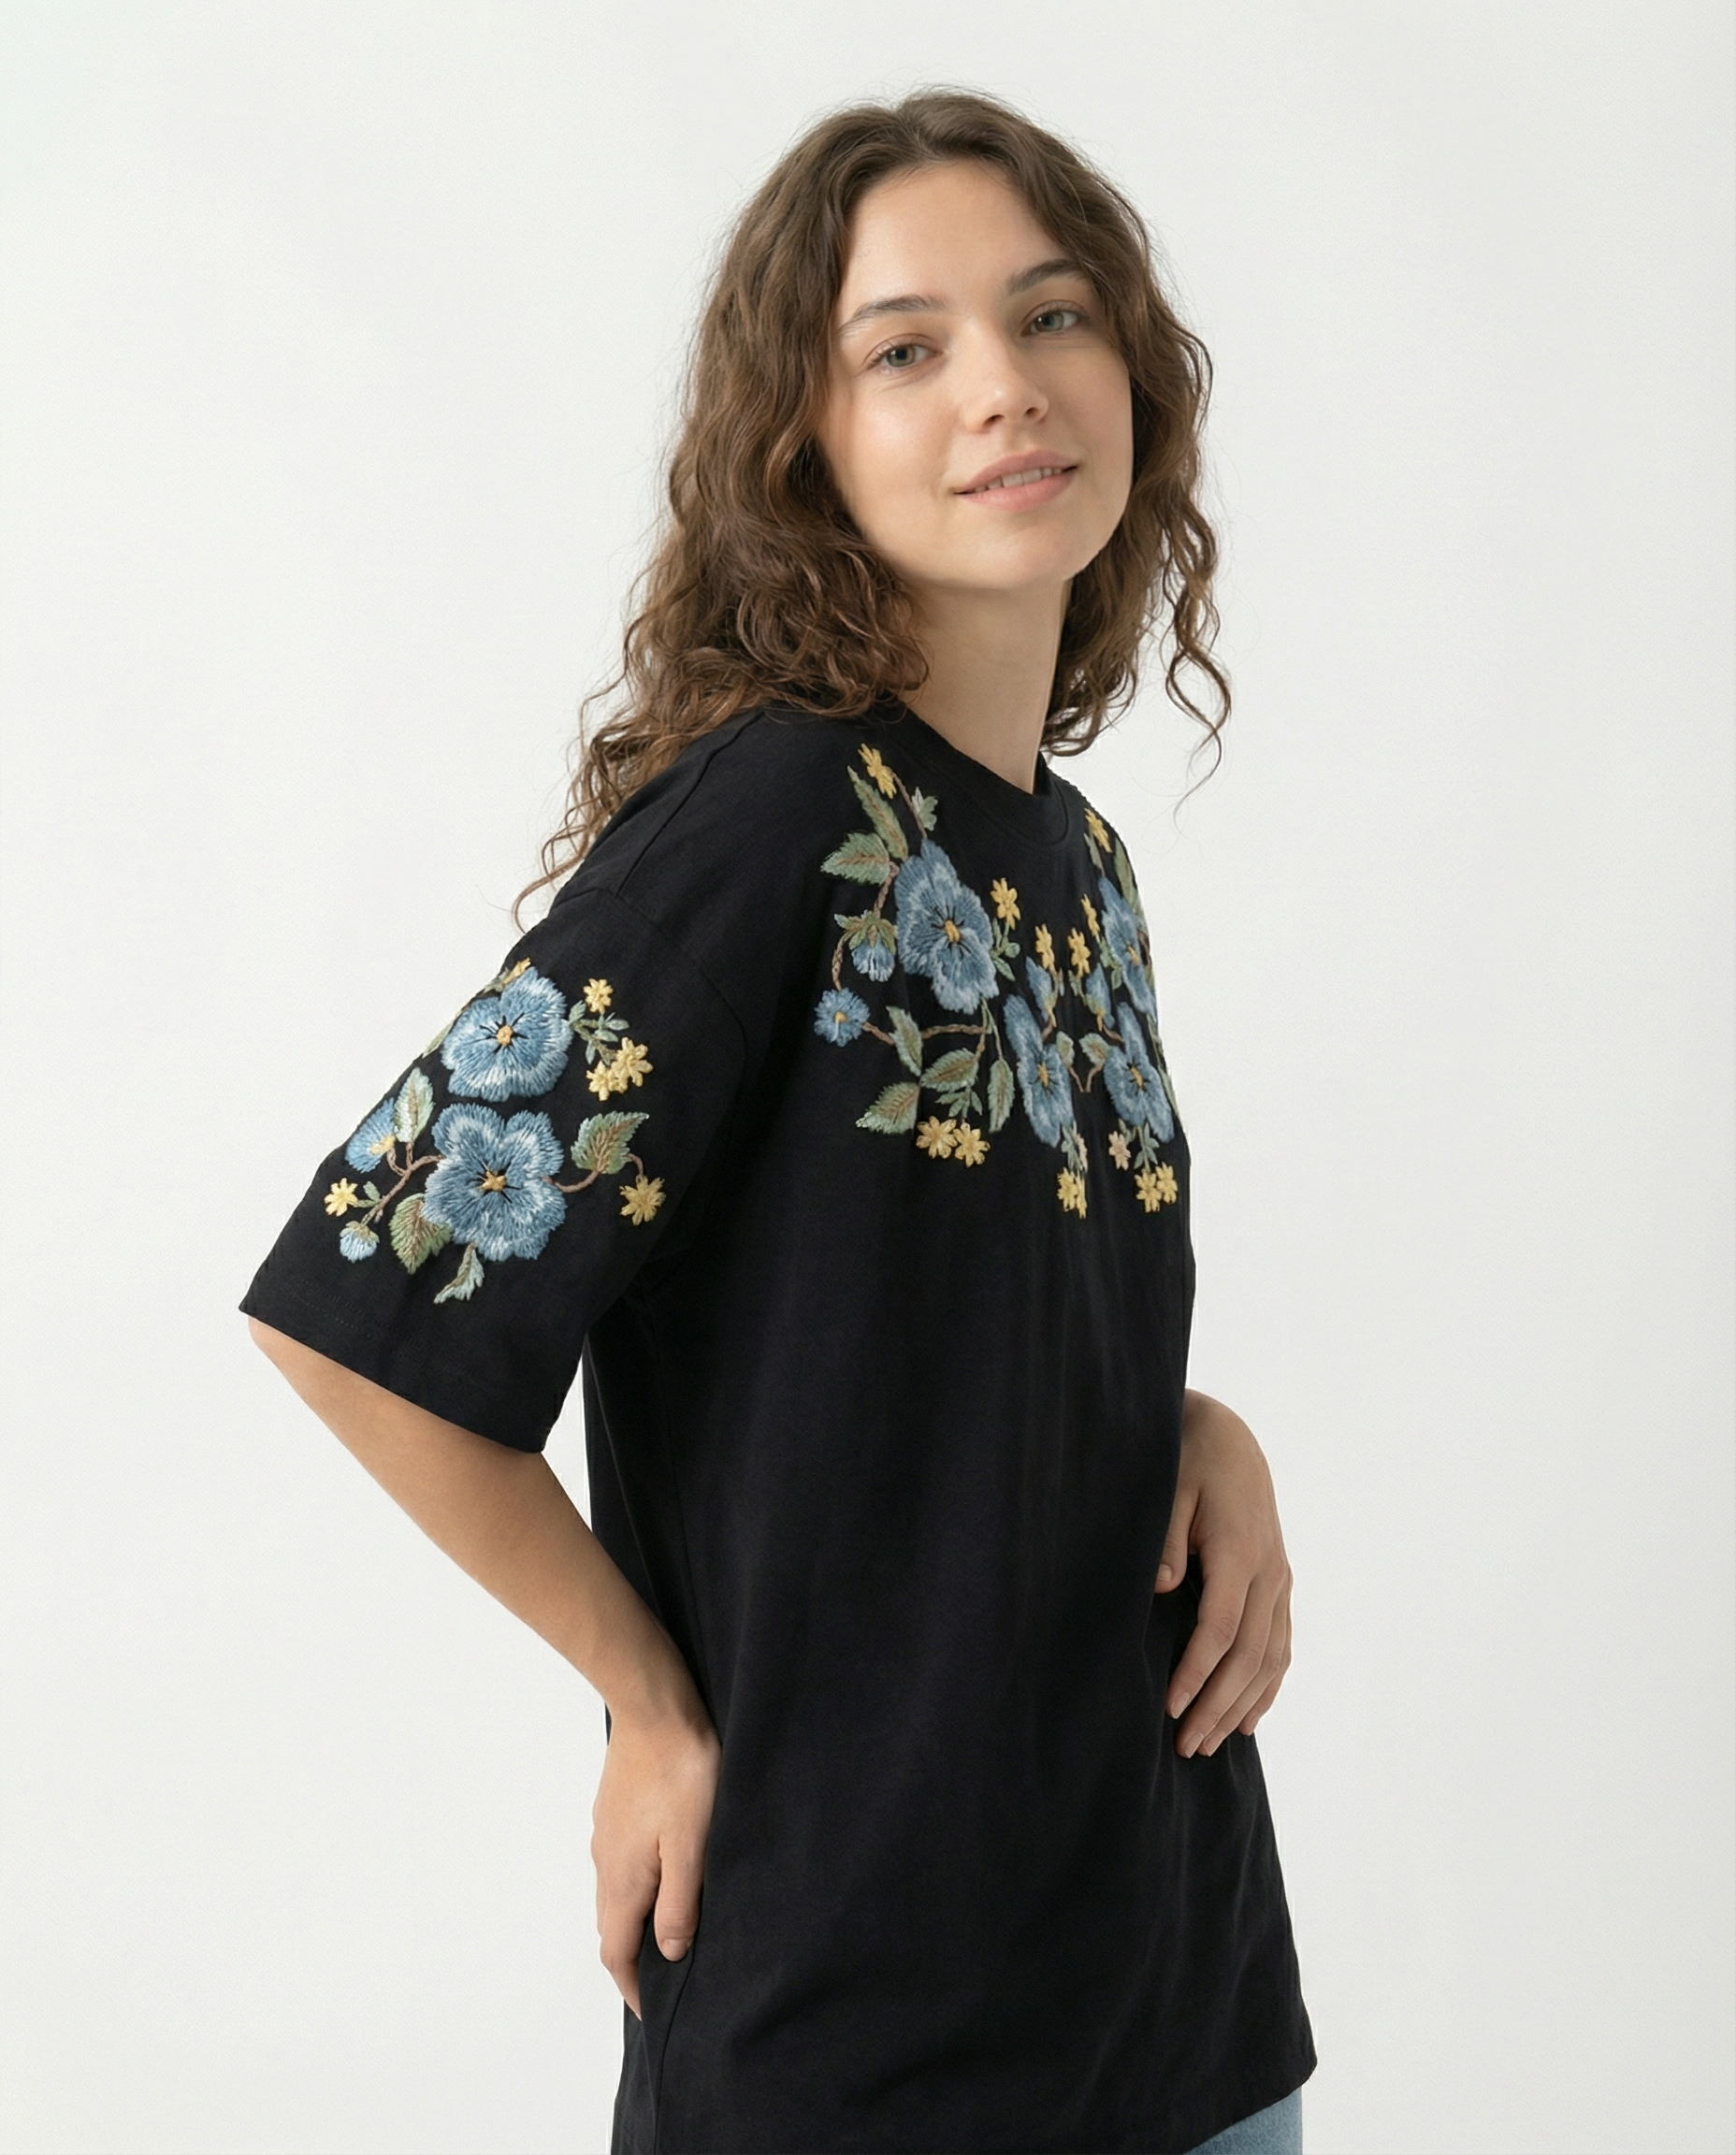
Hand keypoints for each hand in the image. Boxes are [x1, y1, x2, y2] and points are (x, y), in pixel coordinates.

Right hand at [592, 1702, 720, 2018]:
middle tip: (664, 1975)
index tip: (651, 2009)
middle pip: (612, 1924)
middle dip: (632, 1956)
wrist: (655, 1705)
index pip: (616, 1951)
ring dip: (635, 1917)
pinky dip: (637, 1882)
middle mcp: (606, 1861)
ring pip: (615, 1891)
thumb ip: (678, 1904)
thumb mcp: (692, 1845)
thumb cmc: (681, 1771)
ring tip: (668, 1928)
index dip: (632, 1987)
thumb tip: (667, 1953)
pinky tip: (663, 1870)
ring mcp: (606, 1833)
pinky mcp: (613, 1808)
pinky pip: (620, 1861)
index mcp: (623, 1878)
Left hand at [1154, 1390, 1293, 1758]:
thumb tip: (1161, 1588)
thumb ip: (1166, 1538)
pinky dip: (1267, 1686)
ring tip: (1210, 1743)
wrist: (1227, 1436)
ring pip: (1270, 1657)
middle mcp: (1269, 1571)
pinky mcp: (1279, 1582)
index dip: (1197, 1672)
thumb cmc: (1189, 1459)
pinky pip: (1280, 1644)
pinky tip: (1249, 1719)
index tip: (1170, 1707)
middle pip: (1249, 1654)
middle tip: (1185, 1745)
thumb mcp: (1169, 1487)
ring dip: (1242, 1705)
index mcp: (1240, 1550)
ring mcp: (1280, 1579)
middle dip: (1217, 1704)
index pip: (1221, 1628)